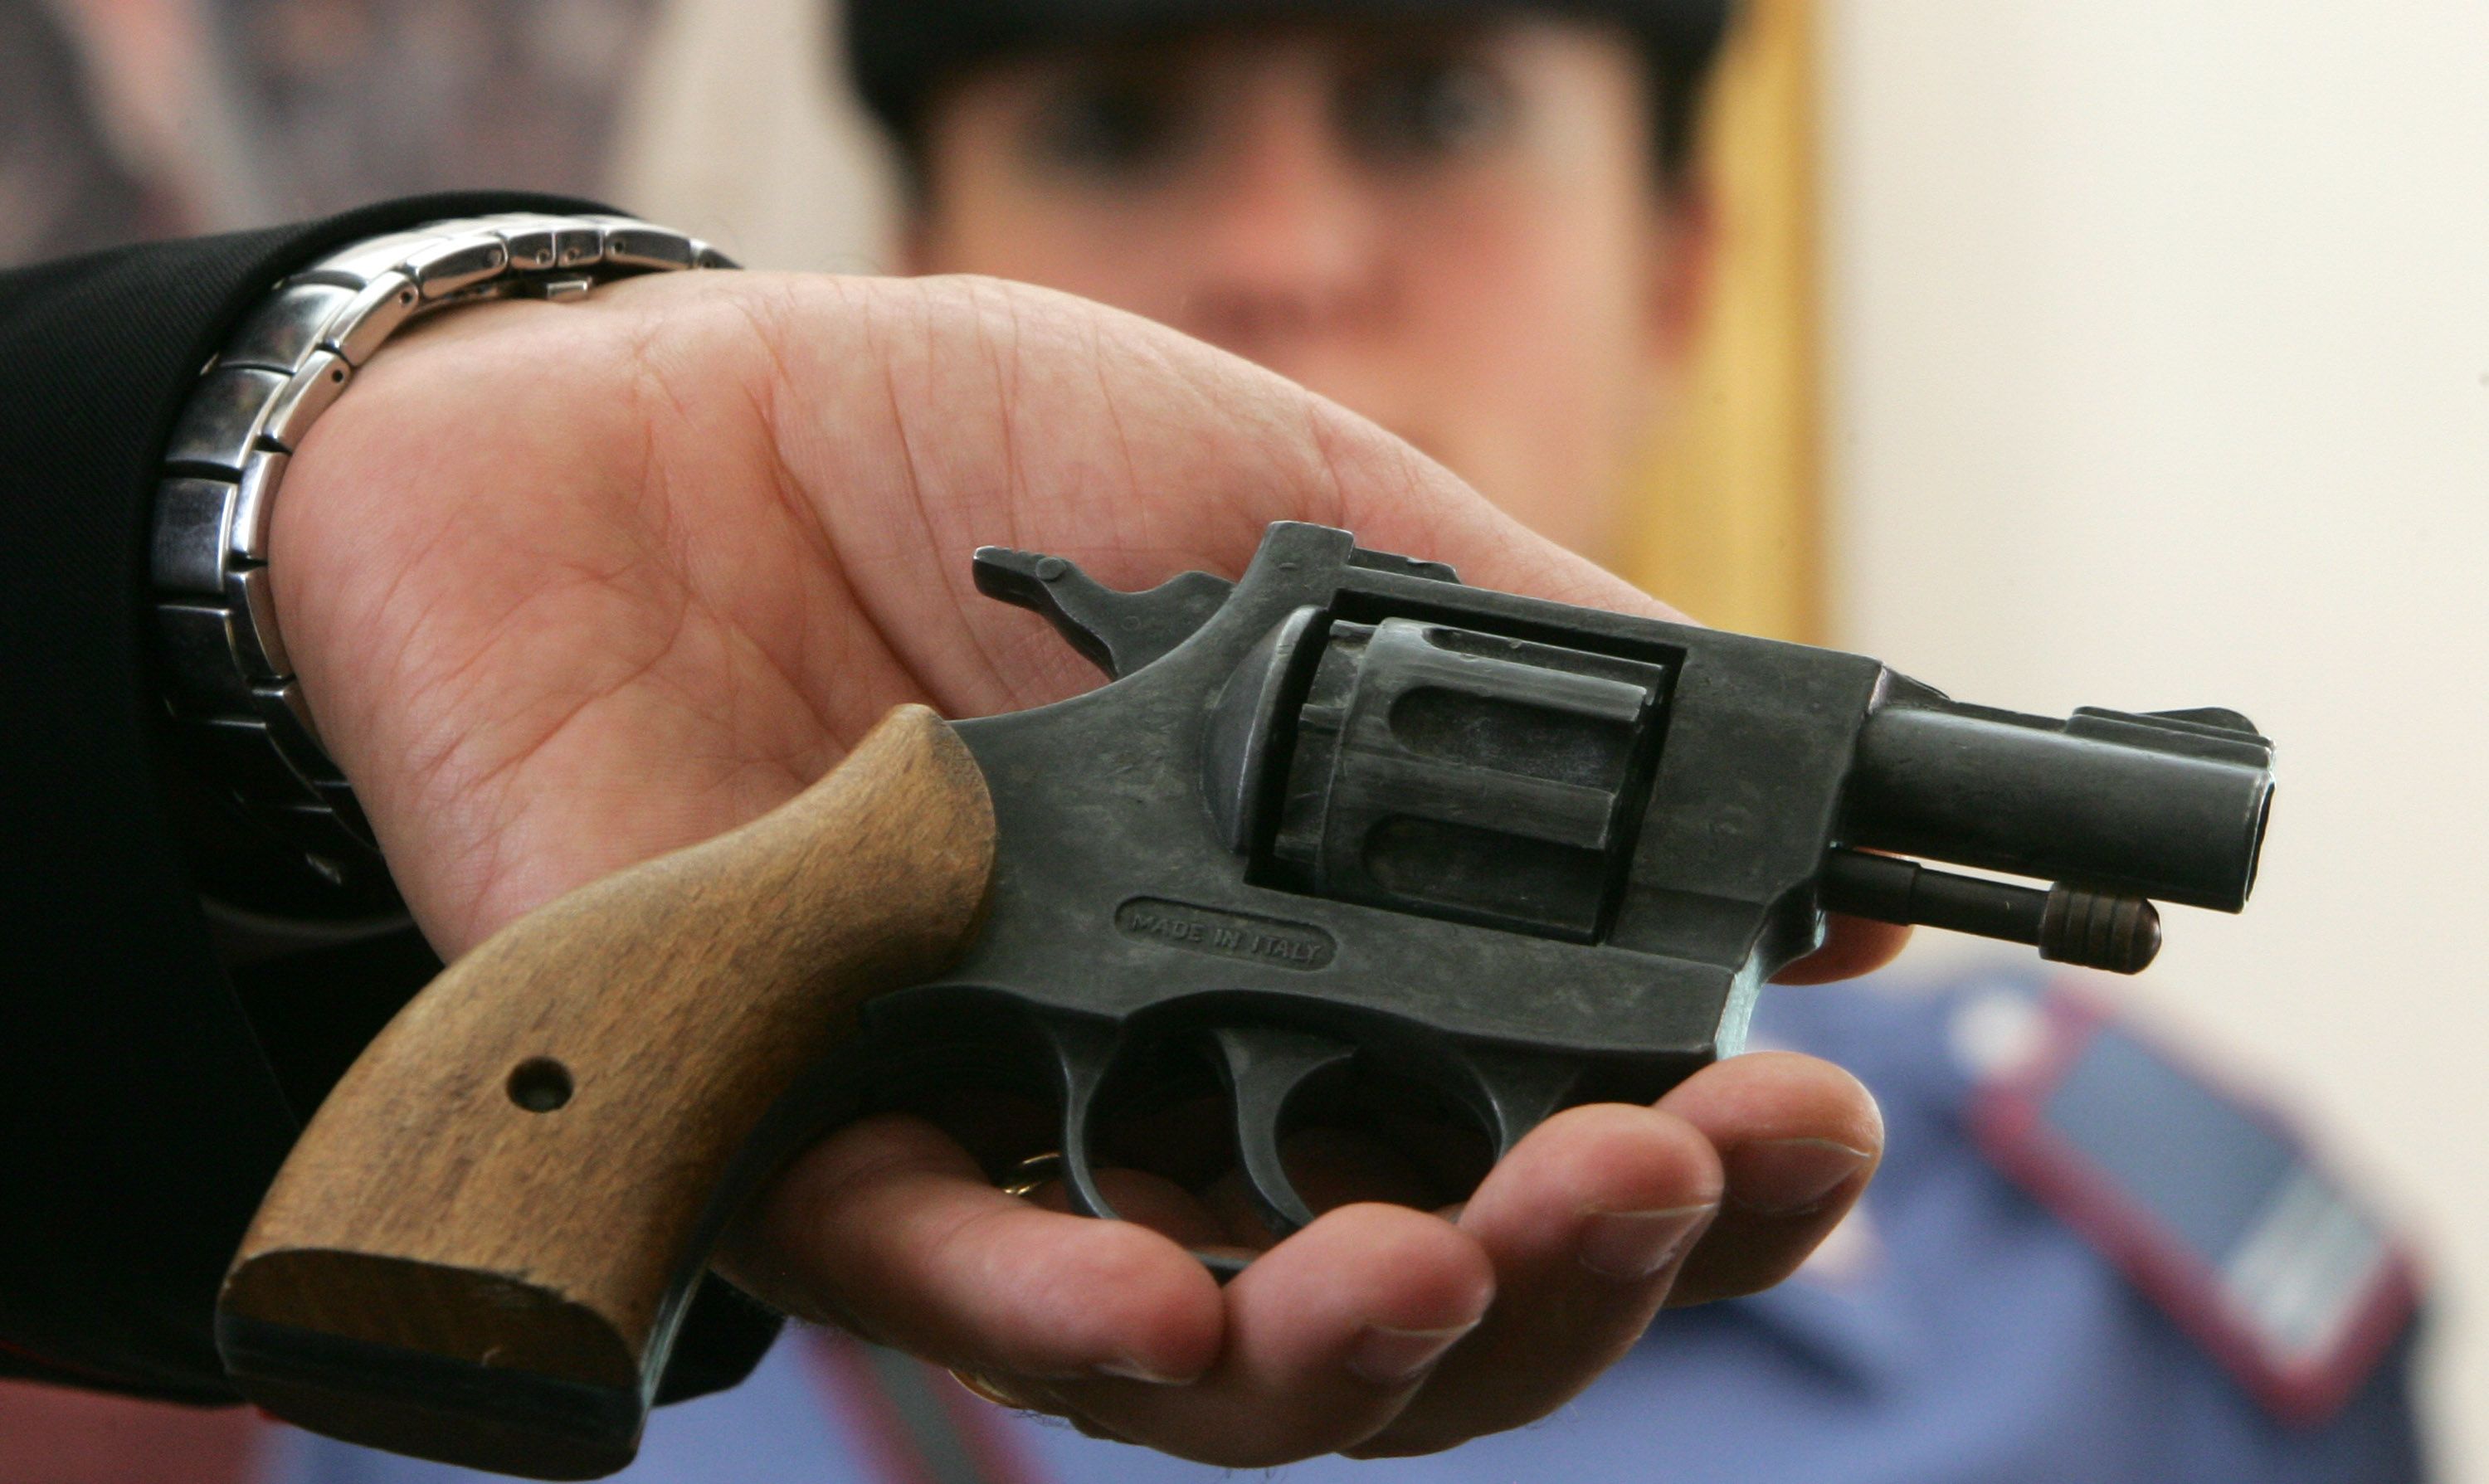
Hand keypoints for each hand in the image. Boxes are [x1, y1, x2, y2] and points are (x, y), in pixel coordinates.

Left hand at [275, 270, 1901, 1465]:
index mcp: (1331, 968)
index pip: (1548, 1141)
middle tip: (1673, 1173)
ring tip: (1464, 1251)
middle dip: (1578, 1278)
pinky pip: (939, 1281)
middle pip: (1424, 1300)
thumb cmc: (975, 456)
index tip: (1799, 1107)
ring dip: (1363, 1342)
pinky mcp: (801, 1152)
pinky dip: (1061, 1310)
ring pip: (1213, 1360)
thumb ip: (1530, 675)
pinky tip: (1177, 1294)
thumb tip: (1821, 870)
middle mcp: (1191, 1093)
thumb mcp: (1293, 513)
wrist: (659, 423)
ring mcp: (1005, 1143)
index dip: (1696, 1168)